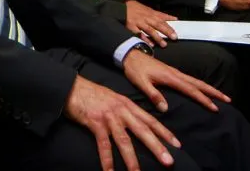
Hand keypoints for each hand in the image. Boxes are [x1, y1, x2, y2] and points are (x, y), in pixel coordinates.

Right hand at [64, 75, 180, 170]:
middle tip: (169, 161)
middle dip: (157, 147)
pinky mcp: (95, 123)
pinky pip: (103, 145)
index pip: (150, 120)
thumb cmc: (92, 94)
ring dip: (132, 159)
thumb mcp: (113, 99)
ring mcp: (109, 117)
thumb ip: (125, 110)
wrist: (72, 87)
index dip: (164, 133)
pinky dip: (107, 160)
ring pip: (124, 141)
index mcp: (128, 105)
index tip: (177, 145)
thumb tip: (135, 123)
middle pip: (143, 131)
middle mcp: (121, 111)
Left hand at [122, 50, 229, 113]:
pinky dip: (199, 85)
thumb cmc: (135, 69)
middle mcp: (175, 74)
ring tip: (220, 95)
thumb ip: (153, 95)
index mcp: (170, 77)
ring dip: (208, 88)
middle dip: (213, 91)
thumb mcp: (141, 82)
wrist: (130, 54)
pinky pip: (190, 79)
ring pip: (195, 80)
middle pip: (198, 83)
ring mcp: (175, 72)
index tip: (214, 107)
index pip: (190, 89)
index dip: (203, 99)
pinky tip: (201, 89)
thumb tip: (165, 108)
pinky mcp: (172, 72)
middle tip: (227, 99)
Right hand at [124, 0, 177, 47]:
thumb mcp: (149, 9)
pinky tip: (150, 44)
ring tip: (164, 44)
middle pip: (158, 24)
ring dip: (157, 37)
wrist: (121, 7)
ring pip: (149, 30)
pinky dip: (144, 39)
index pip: (162, 20)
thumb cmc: (136, 8)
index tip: (176, 32)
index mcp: (150, 13)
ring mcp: (139, 22)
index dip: (169, 26)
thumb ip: (161, 14)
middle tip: (174, 37)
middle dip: (166, 31)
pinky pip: (139, 34)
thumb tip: (174, 18)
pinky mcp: (131, 27)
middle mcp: (146, 18)